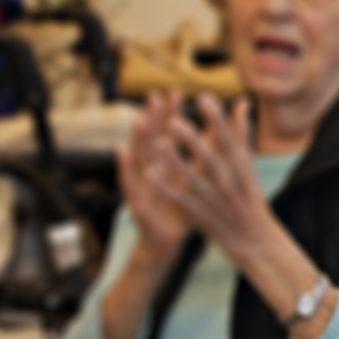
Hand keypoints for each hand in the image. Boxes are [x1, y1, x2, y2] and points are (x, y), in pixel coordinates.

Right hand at [115, 94, 195, 263]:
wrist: (164, 245)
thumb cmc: (179, 212)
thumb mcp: (192, 184)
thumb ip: (200, 160)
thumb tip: (216, 135)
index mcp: (166, 167)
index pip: (168, 136)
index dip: (171, 116)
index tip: (176, 93)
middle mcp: (150, 173)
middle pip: (151, 142)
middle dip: (153, 119)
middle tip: (155, 97)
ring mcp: (141, 187)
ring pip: (139, 160)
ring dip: (138, 140)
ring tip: (138, 119)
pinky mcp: (137, 204)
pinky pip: (130, 185)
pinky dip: (126, 168)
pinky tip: (122, 152)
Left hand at [156, 94, 288, 257]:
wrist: (254, 238)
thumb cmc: (249, 196)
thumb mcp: (248, 164)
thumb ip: (241, 132)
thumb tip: (241, 101)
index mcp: (239, 165)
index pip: (228, 138)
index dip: (216, 119)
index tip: (203, 99)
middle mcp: (226, 180)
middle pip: (208, 156)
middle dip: (192, 140)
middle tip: (174, 122)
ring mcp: (213, 198)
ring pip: (191, 177)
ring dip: (175, 162)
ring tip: (160, 145)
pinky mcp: (200, 214)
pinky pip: (180, 200)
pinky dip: (166, 189)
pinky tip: (150, 176)